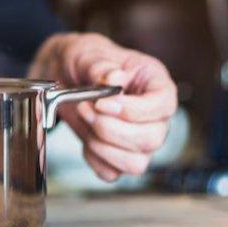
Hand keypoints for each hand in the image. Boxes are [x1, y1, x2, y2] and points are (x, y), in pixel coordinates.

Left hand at [29, 33, 177, 181]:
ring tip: (85, 120)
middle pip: (151, 139)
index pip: (164, 105)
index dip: (134, 110)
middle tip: (85, 108)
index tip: (102, 103)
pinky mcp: (117, 155)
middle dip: (110, 128)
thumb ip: (101, 65)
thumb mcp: (89, 54)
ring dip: (102, 146)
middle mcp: (153, 116)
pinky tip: (85, 138)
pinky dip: (94, 159)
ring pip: (136, 163)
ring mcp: (138, 139)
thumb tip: (113, 78)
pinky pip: (112, 172)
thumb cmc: (84, 60)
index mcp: (155, 85)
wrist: (63, 74)